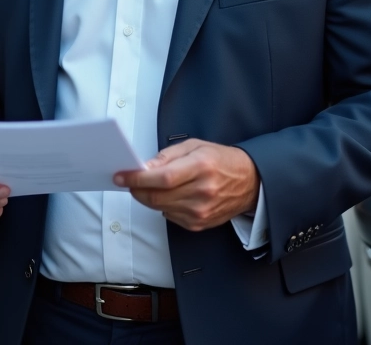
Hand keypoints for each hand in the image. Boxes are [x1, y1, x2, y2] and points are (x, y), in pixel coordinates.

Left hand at [114, 139, 259, 231]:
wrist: (249, 182)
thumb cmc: (220, 160)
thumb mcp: (195, 146)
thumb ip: (168, 156)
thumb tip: (144, 167)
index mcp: (201, 167)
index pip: (162, 178)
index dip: (137, 178)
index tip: (121, 175)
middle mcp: (202, 192)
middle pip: (157, 196)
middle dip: (136, 189)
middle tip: (128, 180)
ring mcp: (201, 211)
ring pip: (160, 208)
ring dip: (147, 197)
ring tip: (148, 186)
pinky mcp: (199, 224)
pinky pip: (169, 216)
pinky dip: (163, 206)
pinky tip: (170, 195)